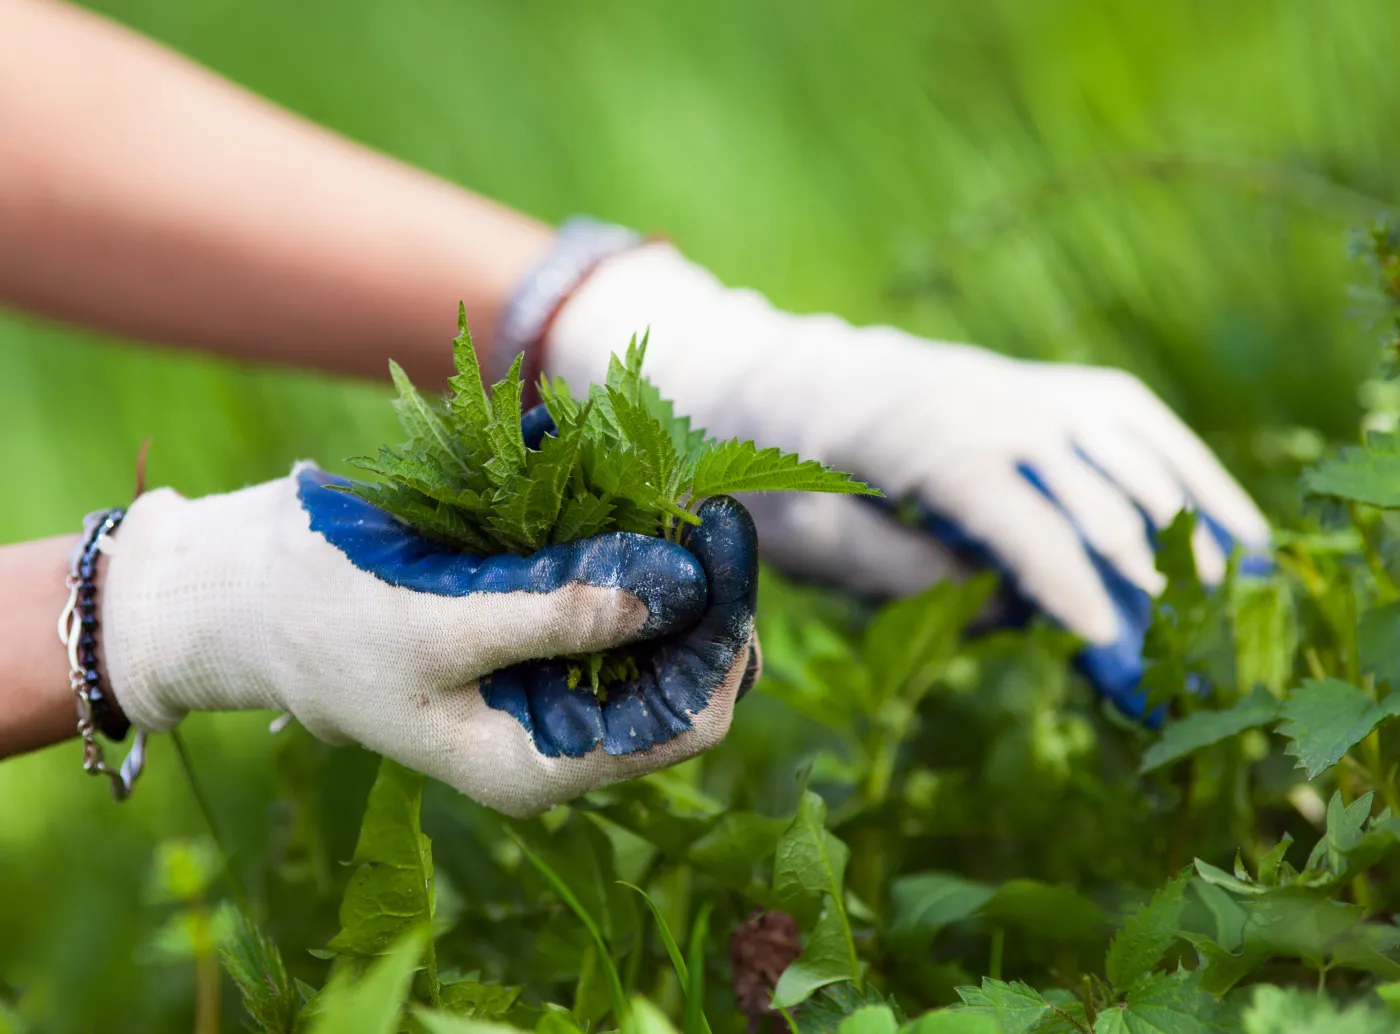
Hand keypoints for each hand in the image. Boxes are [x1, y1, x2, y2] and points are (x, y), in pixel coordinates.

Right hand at [102, 463, 759, 815]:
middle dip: (703, 597)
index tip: (724, 549)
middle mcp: (557, 730)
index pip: (684, 724)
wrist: (237, 596)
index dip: (720, 643)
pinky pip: (604, 592)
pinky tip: (628, 493)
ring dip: (670, 564)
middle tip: (710, 508)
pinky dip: (622, 545)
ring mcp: (545, 678)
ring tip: (676, 491)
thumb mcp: (441, 628)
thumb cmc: (322, 624)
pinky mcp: (528, 627)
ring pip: (652, 629)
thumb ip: (557, 616)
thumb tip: (673, 593)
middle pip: (680, 673)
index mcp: (540, 763)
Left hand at [545, 244, 1268, 715]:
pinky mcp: (1042, 387)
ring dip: (1184, 524)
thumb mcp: (804, 536)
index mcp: (916, 435)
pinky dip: (1189, 471)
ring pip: (1132, 448)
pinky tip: (1230, 527)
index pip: (1015, 512)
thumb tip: (1007, 604)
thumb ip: (900, 573)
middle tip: (1179, 652)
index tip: (1107, 641)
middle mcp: (983, 397)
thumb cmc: (772, 465)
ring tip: (1226, 602)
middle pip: (1089, 484)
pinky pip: (1133, 422)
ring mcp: (1021, 384)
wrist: (774, 376)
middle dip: (1140, 571)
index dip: (1064, 579)